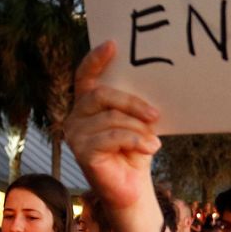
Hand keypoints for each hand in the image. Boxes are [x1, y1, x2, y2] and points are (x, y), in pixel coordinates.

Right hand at [63, 42, 161, 213]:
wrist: (132, 187)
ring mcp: (75, 135)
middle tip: (155, 113)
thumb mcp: (137, 122)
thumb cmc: (135, 151)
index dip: (96, 59)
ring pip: (110, 117)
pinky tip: (149, 148)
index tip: (113, 44)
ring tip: (154, 141)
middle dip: (132, 103)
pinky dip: (135, 140)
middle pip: (101, 95)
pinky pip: (111, 136)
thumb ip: (135, 105)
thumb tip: (153, 87)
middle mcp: (75, 117)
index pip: (85, 77)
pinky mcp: (81, 152)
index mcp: (87, 105)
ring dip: (138, 127)